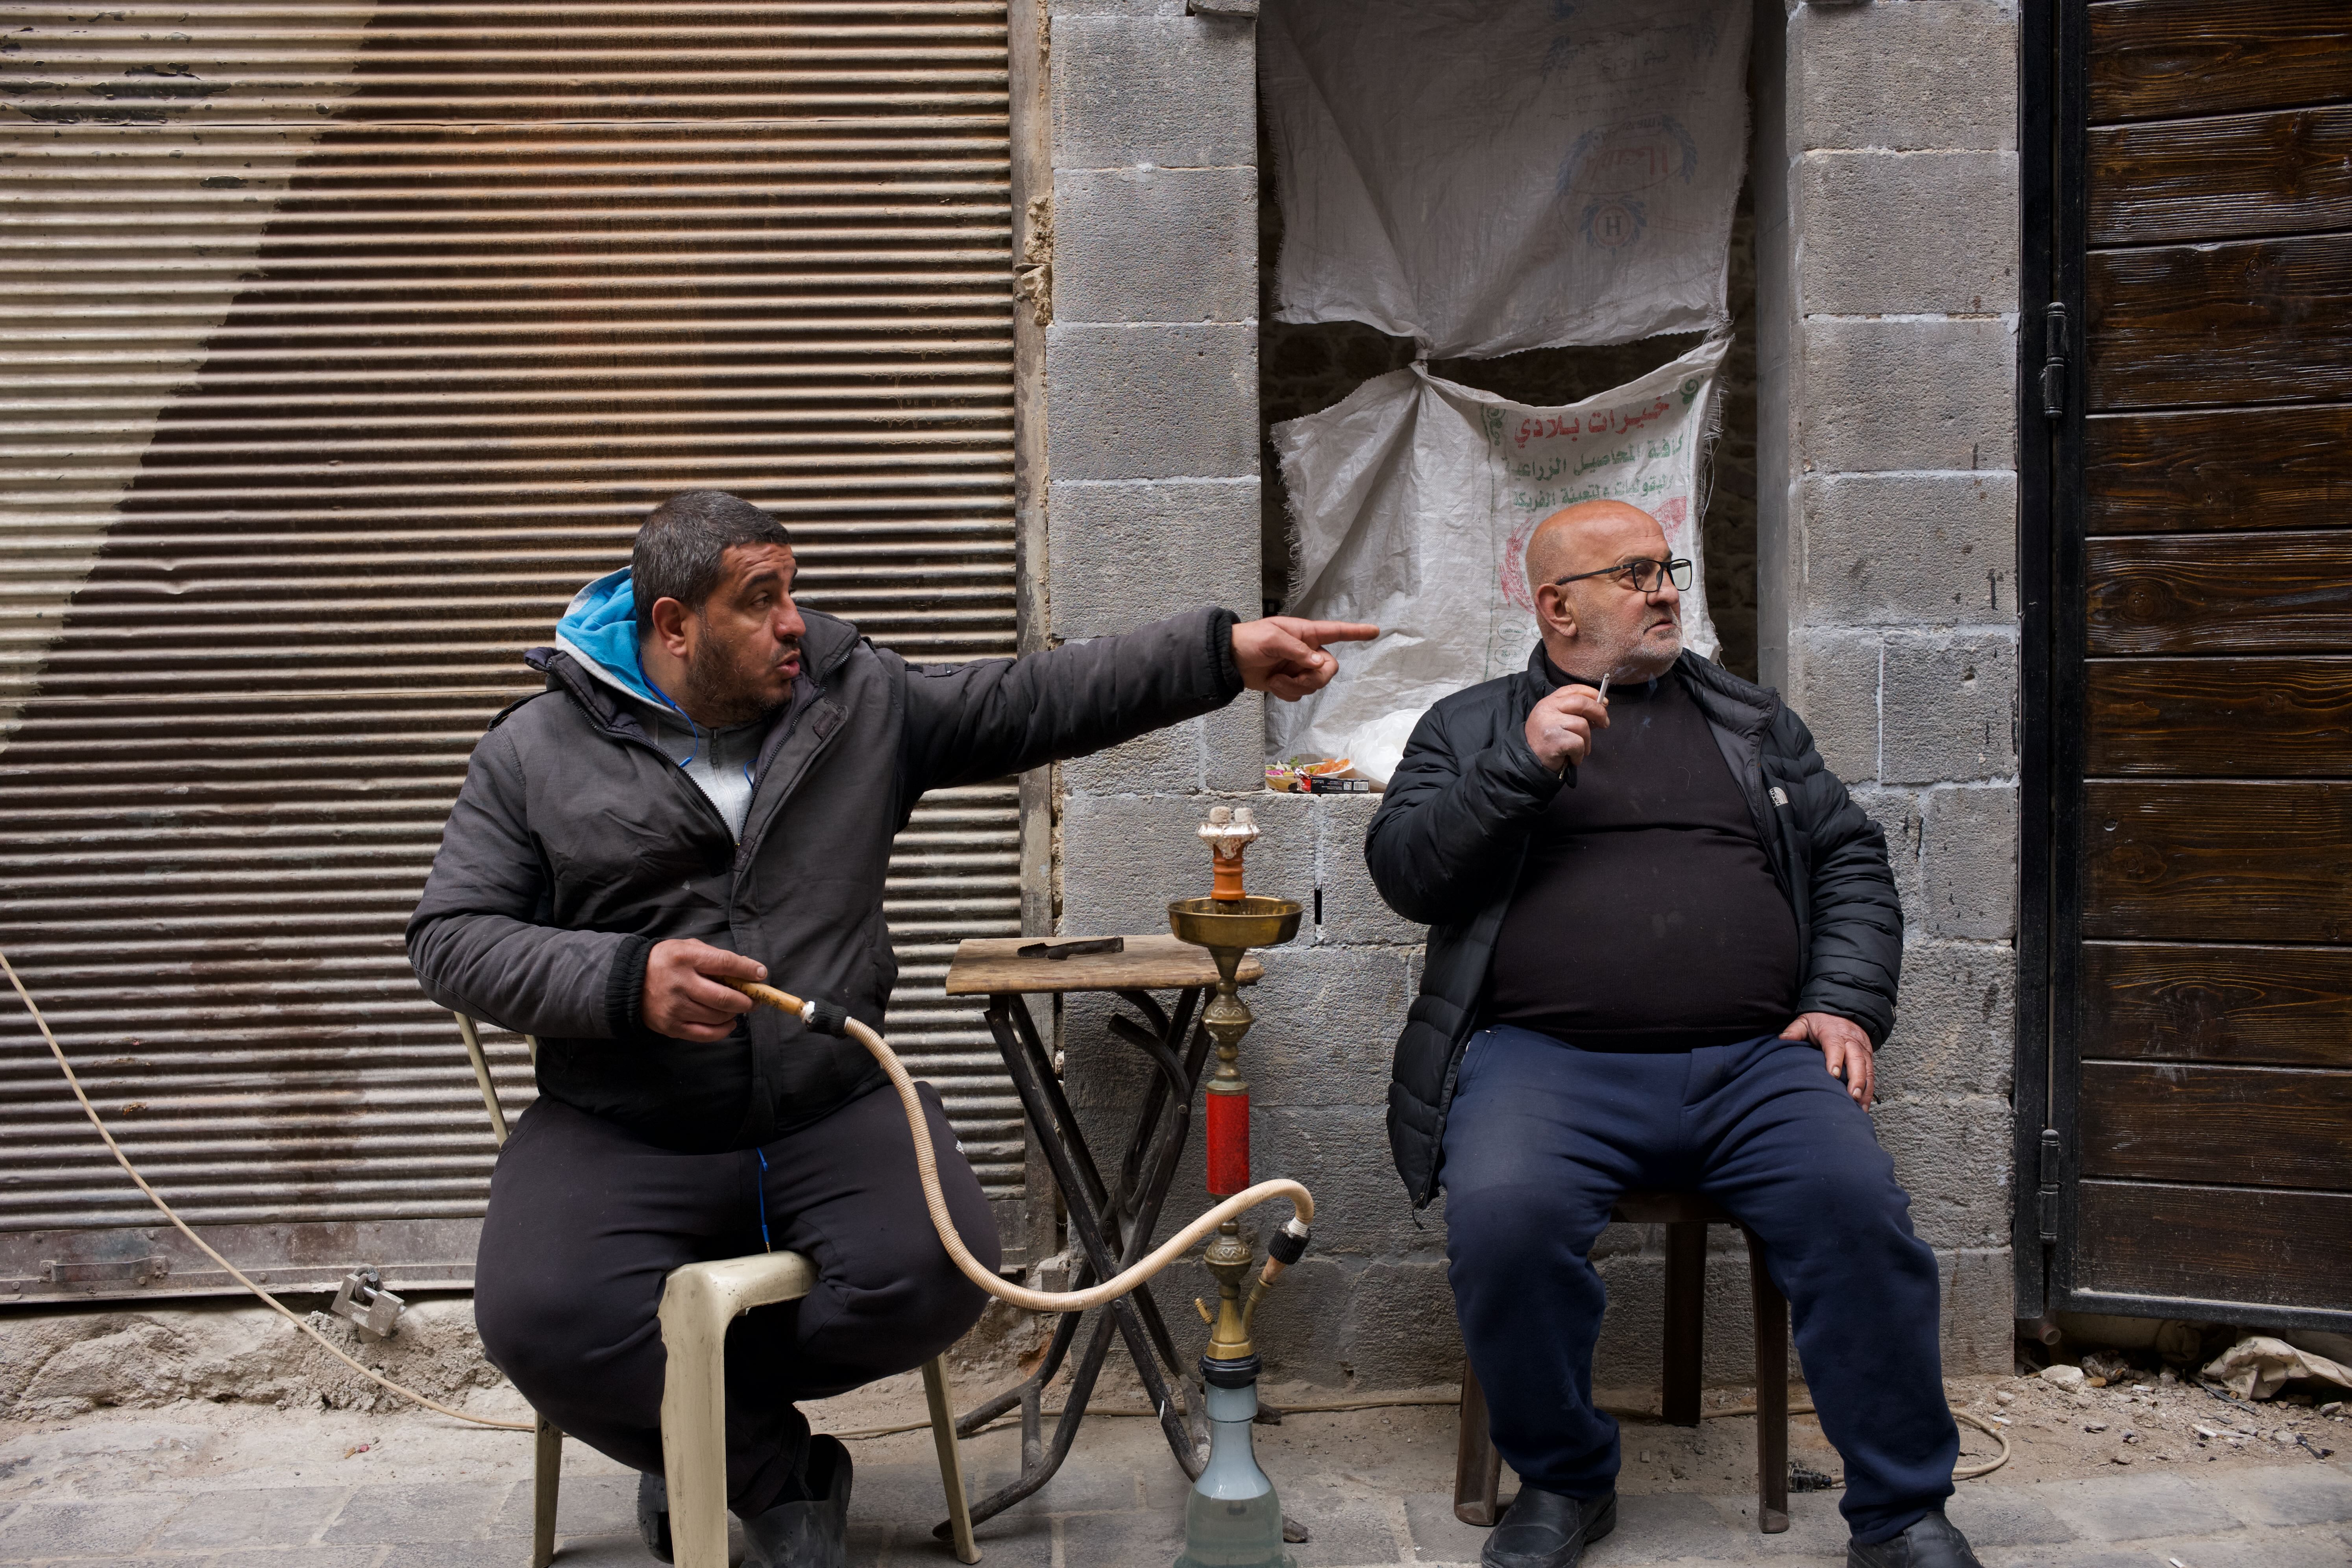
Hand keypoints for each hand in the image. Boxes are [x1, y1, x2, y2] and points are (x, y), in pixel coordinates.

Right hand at [642, 938, 765, 1040]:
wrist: (629, 981)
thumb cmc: (666, 961)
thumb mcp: (688, 948)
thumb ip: (716, 956)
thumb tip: (748, 969)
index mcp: (685, 957)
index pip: (724, 963)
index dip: (747, 970)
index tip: (761, 974)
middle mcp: (680, 983)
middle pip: (724, 997)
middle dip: (747, 1000)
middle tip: (756, 999)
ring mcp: (675, 1007)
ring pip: (717, 1016)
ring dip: (735, 1014)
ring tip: (739, 1008)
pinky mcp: (671, 1026)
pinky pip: (705, 1034)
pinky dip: (723, 1030)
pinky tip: (729, 1023)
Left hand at [1231, 616, 1378, 700]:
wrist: (1229, 660)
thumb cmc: (1249, 641)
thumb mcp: (1272, 639)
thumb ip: (1297, 651)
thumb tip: (1319, 664)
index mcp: (1305, 633)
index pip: (1336, 632)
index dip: (1355, 632)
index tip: (1374, 631)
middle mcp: (1307, 651)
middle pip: (1329, 669)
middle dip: (1314, 678)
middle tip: (1295, 677)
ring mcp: (1299, 668)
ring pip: (1315, 685)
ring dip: (1295, 686)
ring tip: (1276, 679)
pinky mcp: (1290, 683)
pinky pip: (1300, 695)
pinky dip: (1287, 693)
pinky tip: (1273, 684)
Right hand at [1522, 684, 1609, 773]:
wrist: (1529, 762)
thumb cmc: (1547, 742)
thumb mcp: (1558, 722)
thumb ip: (1576, 714)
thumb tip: (1600, 710)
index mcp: (1549, 702)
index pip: (1573, 689)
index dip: (1591, 693)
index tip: (1604, 703)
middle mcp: (1548, 709)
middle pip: (1581, 702)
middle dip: (1598, 713)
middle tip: (1605, 724)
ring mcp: (1550, 723)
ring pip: (1582, 725)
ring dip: (1587, 741)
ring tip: (1580, 750)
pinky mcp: (1554, 739)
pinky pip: (1579, 743)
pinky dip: (1580, 753)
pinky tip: (1572, 757)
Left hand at [1780, 1011, 1874, 1107]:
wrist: (1843, 1012)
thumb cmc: (1821, 1021)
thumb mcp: (1806, 1021)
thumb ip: (1795, 1030)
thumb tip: (1783, 1039)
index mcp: (1833, 1033)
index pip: (1835, 1046)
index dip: (1835, 1060)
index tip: (1833, 1075)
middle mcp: (1851, 1041)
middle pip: (1856, 1060)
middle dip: (1856, 1079)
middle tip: (1852, 1096)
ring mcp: (1862, 1049)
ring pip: (1867, 1069)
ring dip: (1865, 1088)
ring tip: (1860, 1107)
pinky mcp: (1868, 1057)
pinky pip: (1872, 1075)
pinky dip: (1869, 1091)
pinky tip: (1864, 1106)